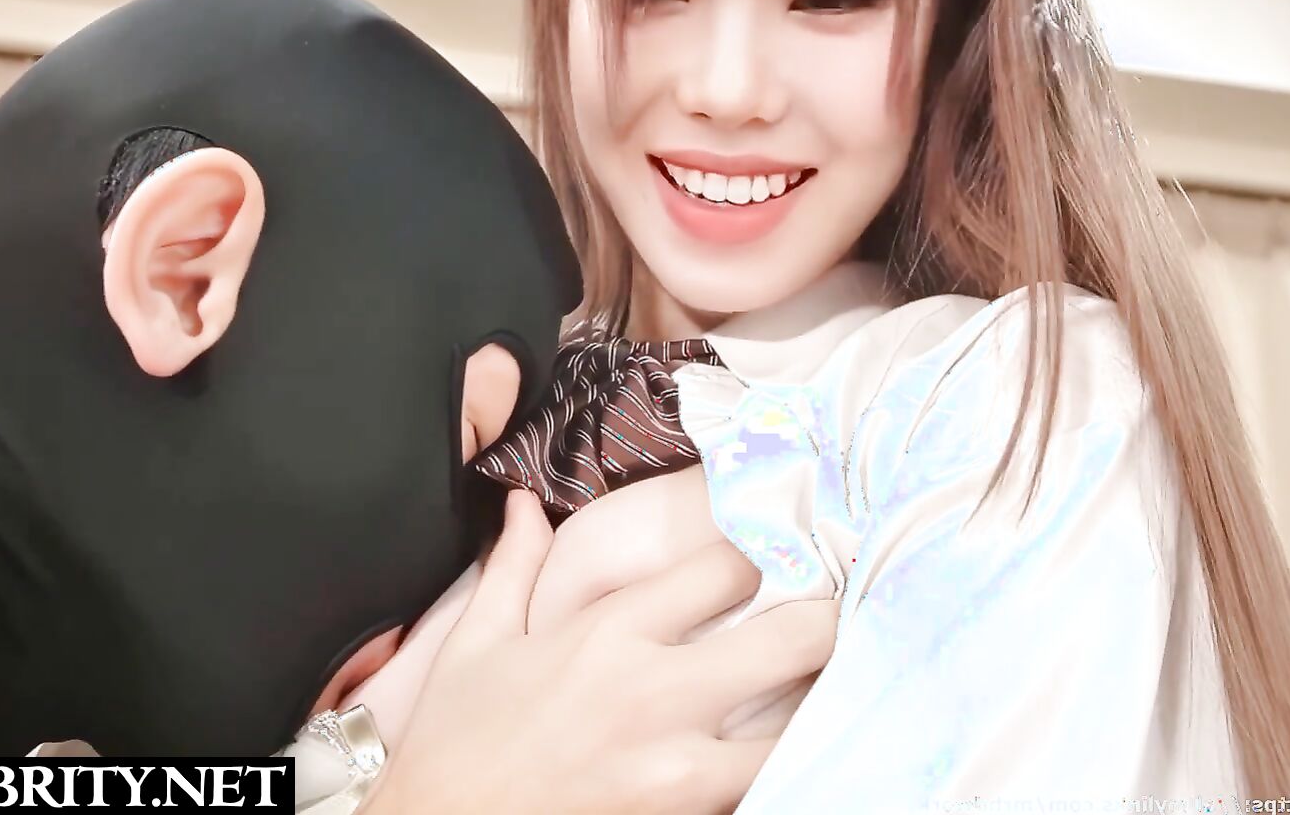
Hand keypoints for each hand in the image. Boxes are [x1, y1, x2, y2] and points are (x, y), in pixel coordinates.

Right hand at [367, 491, 836, 814]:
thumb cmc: (456, 744)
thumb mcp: (476, 645)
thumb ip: (514, 569)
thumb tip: (522, 505)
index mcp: (611, 633)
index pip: (728, 567)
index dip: (762, 555)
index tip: (774, 554)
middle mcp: (658, 691)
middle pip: (795, 636)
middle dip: (825, 618)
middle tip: (833, 613)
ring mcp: (682, 763)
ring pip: (803, 719)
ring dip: (817, 696)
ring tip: (824, 681)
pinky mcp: (689, 814)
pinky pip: (768, 781)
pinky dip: (789, 759)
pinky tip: (794, 741)